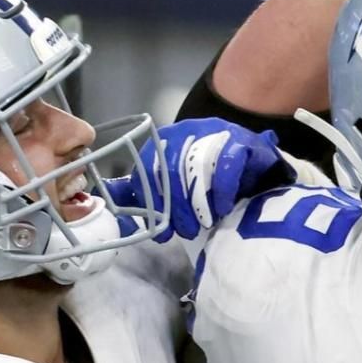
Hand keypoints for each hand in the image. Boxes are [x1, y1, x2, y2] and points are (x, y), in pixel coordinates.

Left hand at [103, 117, 290, 241]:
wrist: (253, 157)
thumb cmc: (209, 173)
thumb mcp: (173, 179)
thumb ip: (142, 188)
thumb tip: (108, 197)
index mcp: (165, 139)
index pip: (148, 167)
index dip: (151, 201)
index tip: (158, 231)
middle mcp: (186, 130)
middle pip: (171, 169)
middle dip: (176, 207)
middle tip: (185, 231)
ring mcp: (214, 133)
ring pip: (196, 168)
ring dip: (198, 202)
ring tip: (203, 224)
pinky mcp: (241, 142)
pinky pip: (227, 166)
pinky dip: (222, 191)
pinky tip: (222, 208)